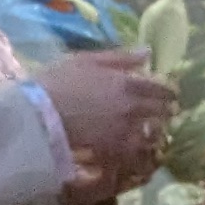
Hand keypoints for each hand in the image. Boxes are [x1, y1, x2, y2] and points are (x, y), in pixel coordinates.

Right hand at [38, 52, 173, 201]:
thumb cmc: (55, 83)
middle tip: (164, 112)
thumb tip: (147, 52)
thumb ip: (120, 58)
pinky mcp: (116, 151)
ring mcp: (126, 131)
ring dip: (157, 130)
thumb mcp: (85, 61)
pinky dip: (144, 149)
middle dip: (166, 111)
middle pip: (163, 111)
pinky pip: (141, 152)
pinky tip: (139, 148)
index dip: (168, 92)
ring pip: (155, 133)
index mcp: (128, 83)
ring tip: (152, 130)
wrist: (35, 116)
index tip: (168, 94)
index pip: (163, 89)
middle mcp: (134, 108)